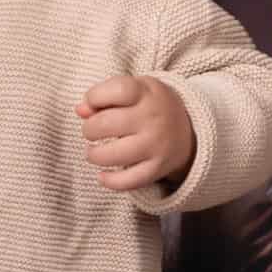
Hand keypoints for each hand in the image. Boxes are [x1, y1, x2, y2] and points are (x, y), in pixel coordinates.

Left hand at [76, 74, 193, 192]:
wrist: (190, 129)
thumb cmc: (149, 105)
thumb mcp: (133, 90)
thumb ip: (104, 94)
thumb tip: (81, 110)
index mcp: (146, 93)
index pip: (116, 90)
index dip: (95, 96)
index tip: (94, 103)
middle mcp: (153, 118)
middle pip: (104, 124)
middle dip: (89, 129)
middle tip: (94, 130)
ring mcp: (156, 145)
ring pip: (111, 155)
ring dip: (94, 155)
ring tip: (94, 152)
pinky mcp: (158, 168)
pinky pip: (128, 181)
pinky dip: (110, 181)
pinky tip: (103, 175)